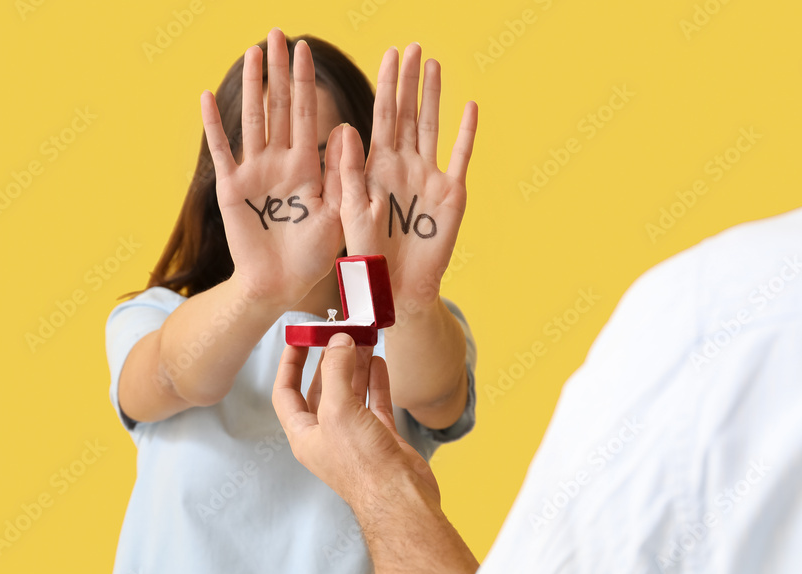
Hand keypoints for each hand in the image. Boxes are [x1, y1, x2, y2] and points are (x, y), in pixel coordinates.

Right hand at [200, 28, 343, 308]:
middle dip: (279, 71)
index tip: (305, 49)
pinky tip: (207, 97)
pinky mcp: (231, 188)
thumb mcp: (337, 213)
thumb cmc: (313, 256)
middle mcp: (281, 162)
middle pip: (280, 107)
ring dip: (251, 87)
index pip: (308, 114)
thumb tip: (346, 128)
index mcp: (309, 166)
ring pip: (253, 120)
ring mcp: (254, 173)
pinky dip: (214, 126)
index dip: (306, 81)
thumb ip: (340, 174)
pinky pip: (222, 151)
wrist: (281, 284)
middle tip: (277, 33)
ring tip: (252, 53)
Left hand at [272, 333, 439, 510]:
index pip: (286, 393)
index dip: (289, 365)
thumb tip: (339, 342)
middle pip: (321, 389)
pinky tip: (378, 361)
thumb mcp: (339, 410)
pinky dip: (375, 381)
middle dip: (329, 361)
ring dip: (354, 366)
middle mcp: (327, 435)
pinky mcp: (380, 437)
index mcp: (305, 435)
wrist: (401, 498)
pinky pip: (374, 402)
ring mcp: (355, 436)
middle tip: (337, 334)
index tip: (297, 339)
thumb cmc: (362, 464)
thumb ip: (336, 371)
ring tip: (362, 339)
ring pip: (350, 392)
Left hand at [339, 43, 477, 307]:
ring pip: (431, 127)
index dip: (387, 85)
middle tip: (413, 46)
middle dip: (409, 81)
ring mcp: (428, 177)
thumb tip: (344, 127)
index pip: (382, 117)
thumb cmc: (367, 255)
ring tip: (433, 65)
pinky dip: (466, 133)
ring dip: (433, 96)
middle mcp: (403, 166)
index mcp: (376, 167)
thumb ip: (348, 171)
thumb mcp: (351, 210)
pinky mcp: (451, 194)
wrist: (396, 287)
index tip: (389, 54)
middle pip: (407, 114)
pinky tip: (469, 107)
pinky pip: (459, 157)